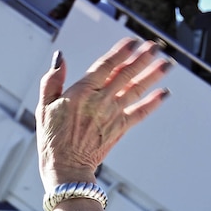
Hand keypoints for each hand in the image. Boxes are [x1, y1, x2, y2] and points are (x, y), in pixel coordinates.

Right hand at [36, 38, 168, 192]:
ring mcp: (113, 115)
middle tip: (155, 46)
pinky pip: (140, 113)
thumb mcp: (44, 106)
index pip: (106, 65)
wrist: (67, 169)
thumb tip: (60, 58)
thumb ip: (52, 80)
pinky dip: (153, 103)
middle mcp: (101, 101)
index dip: (121, 52)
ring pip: (136, 89)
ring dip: (153, 75)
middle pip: (126, 74)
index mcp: (82, 92)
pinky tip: (164, 93)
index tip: (133, 41)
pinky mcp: (120, 129)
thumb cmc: (53, 140)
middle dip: (142, 58)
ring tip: (166, 63)